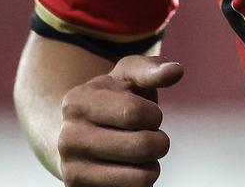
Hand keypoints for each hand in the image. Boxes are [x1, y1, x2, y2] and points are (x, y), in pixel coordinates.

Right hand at [56, 56, 182, 185]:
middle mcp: (68, 139)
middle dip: (159, 142)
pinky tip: (128, 172)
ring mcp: (72, 171)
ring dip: (151, 167)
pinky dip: (139, 184)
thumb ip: (150, 69)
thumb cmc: (110, 101)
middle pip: (141, 147)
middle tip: (153, 138)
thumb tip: (175, 71)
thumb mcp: (125, 77)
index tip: (149, 115)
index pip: (134, 112)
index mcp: (77, 103)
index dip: (154, 115)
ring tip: (139, 157)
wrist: (73, 137)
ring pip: (141, 178)